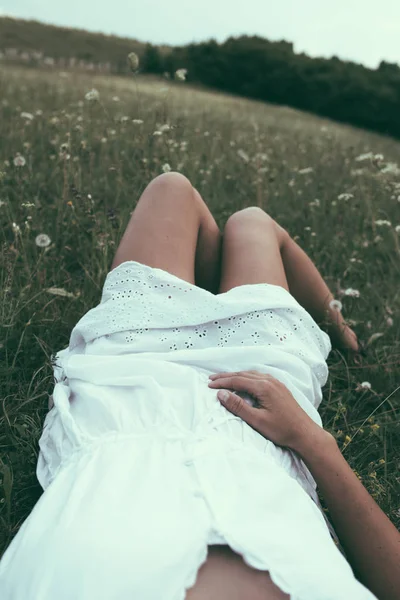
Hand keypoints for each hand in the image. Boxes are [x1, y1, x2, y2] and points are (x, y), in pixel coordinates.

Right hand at [208, 370, 327, 451]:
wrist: (305, 433)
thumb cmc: (282, 429)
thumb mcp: (257, 420)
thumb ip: (238, 406)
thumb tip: (221, 394)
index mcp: (264, 387)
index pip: (238, 380)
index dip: (222, 382)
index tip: (209, 385)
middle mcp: (270, 381)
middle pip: (243, 374)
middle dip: (226, 376)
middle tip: (212, 379)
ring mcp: (276, 383)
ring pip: (251, 374)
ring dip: (236, 376)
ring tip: (224, 379)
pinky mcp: (279, 387)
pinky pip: (259, 377)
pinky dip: (247, 378)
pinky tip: (244, 382)